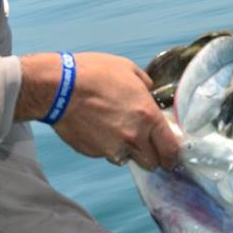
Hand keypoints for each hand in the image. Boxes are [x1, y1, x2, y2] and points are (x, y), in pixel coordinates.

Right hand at [16, 52, 178, 169]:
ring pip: (128, 160)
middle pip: (152, 162)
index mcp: (148, 117)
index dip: (172, 156)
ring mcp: (112, 147)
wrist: (59, 87)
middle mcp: (134, 137)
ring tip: (117, 132)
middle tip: (147, 146)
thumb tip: (150, 92)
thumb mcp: (129, 70)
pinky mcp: (93, 152)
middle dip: (152, 156)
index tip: (171, 157)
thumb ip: (146, 86)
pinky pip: (107, 154)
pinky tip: (98, 129)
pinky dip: (107, 147)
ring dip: (128, 152)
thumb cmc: (95, 74)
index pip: (170, 149)